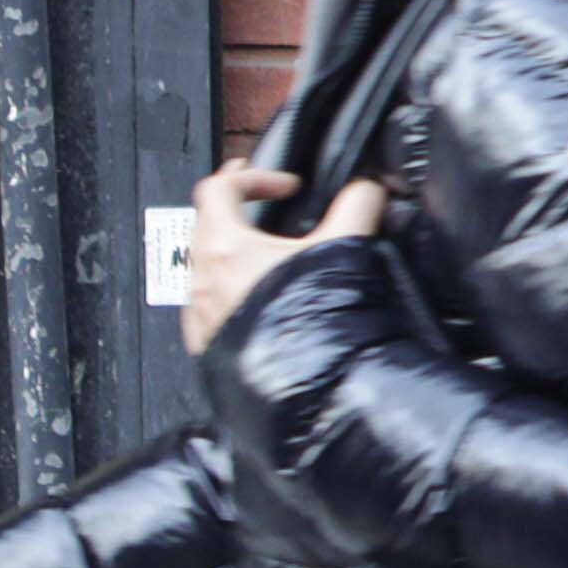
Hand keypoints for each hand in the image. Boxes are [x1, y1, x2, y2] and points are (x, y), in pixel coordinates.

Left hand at [184, 164, 387, 352]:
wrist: (301, 390)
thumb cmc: (310, 325)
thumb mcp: (342, 248)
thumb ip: (356, 207)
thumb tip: (367, 189)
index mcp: (226, 246)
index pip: (220, 188)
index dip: (255, 176)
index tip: (286, 187)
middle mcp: (203, 277)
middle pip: (204, 221)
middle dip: (238, 207)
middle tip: (265, 201)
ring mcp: (200, 311)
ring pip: (202, 263)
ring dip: (229, 248)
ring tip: (261, 250)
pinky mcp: (205, 341)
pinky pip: (204, 301)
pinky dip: (224, 287)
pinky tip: (251, 296)